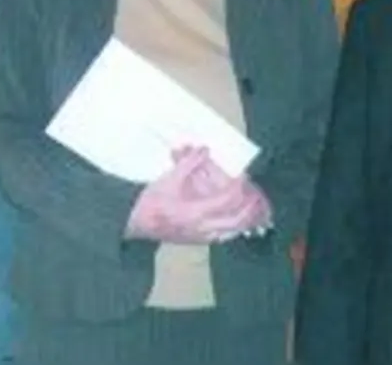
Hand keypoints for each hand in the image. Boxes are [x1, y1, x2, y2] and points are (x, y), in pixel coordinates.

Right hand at [125, 147, 272, 243]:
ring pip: (233, 231)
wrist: (135, 223)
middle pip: (237, 220)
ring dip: (245, 218)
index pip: (226, 201)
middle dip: (250, 206)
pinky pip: (224, 236)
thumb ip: (188, 163)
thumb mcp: (168, 179)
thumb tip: (204, 149)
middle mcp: (201, 228)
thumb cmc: (150, 203)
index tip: (242, 176)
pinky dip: (235, 226)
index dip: (238, 187)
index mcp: (194, 213)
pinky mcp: (199, 241)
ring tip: (253, 204)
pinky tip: (237, 217)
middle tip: (256, 192)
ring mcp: (201, 238)